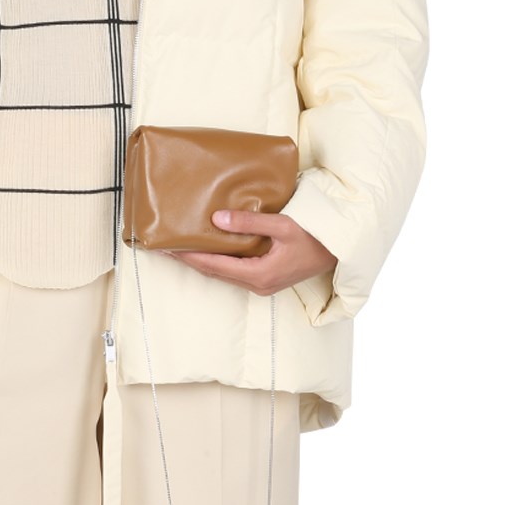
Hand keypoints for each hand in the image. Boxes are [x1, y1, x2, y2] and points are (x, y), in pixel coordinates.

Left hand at [166, 208, 335, 295]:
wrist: (338, 252)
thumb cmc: (315, 237)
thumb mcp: (282, 225)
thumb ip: (249, 223)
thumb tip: (216, 219)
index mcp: (259, 274)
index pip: (213, 265)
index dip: (188, 256)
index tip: (167, 248)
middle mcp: (257, 285)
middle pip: (214, 272)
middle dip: (189, 259)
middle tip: (165, 246)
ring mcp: (262, 285)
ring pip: (223, 273)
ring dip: (202, 261)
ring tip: (181, 246)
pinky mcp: (266, 280)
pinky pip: (234, 271)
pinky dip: (218, 261)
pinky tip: (209, 248)